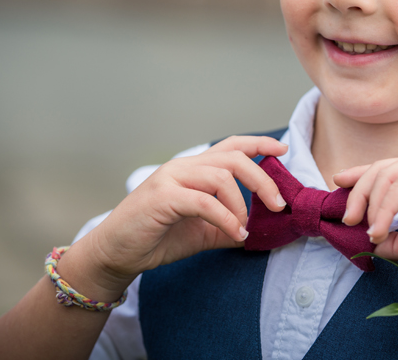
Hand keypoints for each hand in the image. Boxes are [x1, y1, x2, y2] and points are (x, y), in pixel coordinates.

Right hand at [66, 135, 288, 299]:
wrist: (116, 254)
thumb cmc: (157, 238)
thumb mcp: (203, 232)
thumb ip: (229, 225)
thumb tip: (261, 230)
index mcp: (193, 169)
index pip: (231, 146)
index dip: (259, 144)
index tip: (282, 151)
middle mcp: (183, 166)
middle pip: (233, 158)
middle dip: (262, 179)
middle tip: (277, 204)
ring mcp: (170, 178)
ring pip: (221, 177)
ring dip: (242, 205)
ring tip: (246, 228)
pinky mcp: (162, 197)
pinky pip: (204, 201)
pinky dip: (225, 217)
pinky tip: (235, 233)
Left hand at [334, 150, 397, 266]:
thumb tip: (374, 245)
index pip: (387, 170)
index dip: (361, 175)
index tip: (339, 182)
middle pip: (381, 170)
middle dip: (359, 193)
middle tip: (347, 219)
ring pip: (386, 176)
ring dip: (370, 205)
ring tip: (366, 230)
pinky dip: (384, 209)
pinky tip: (379, 228)